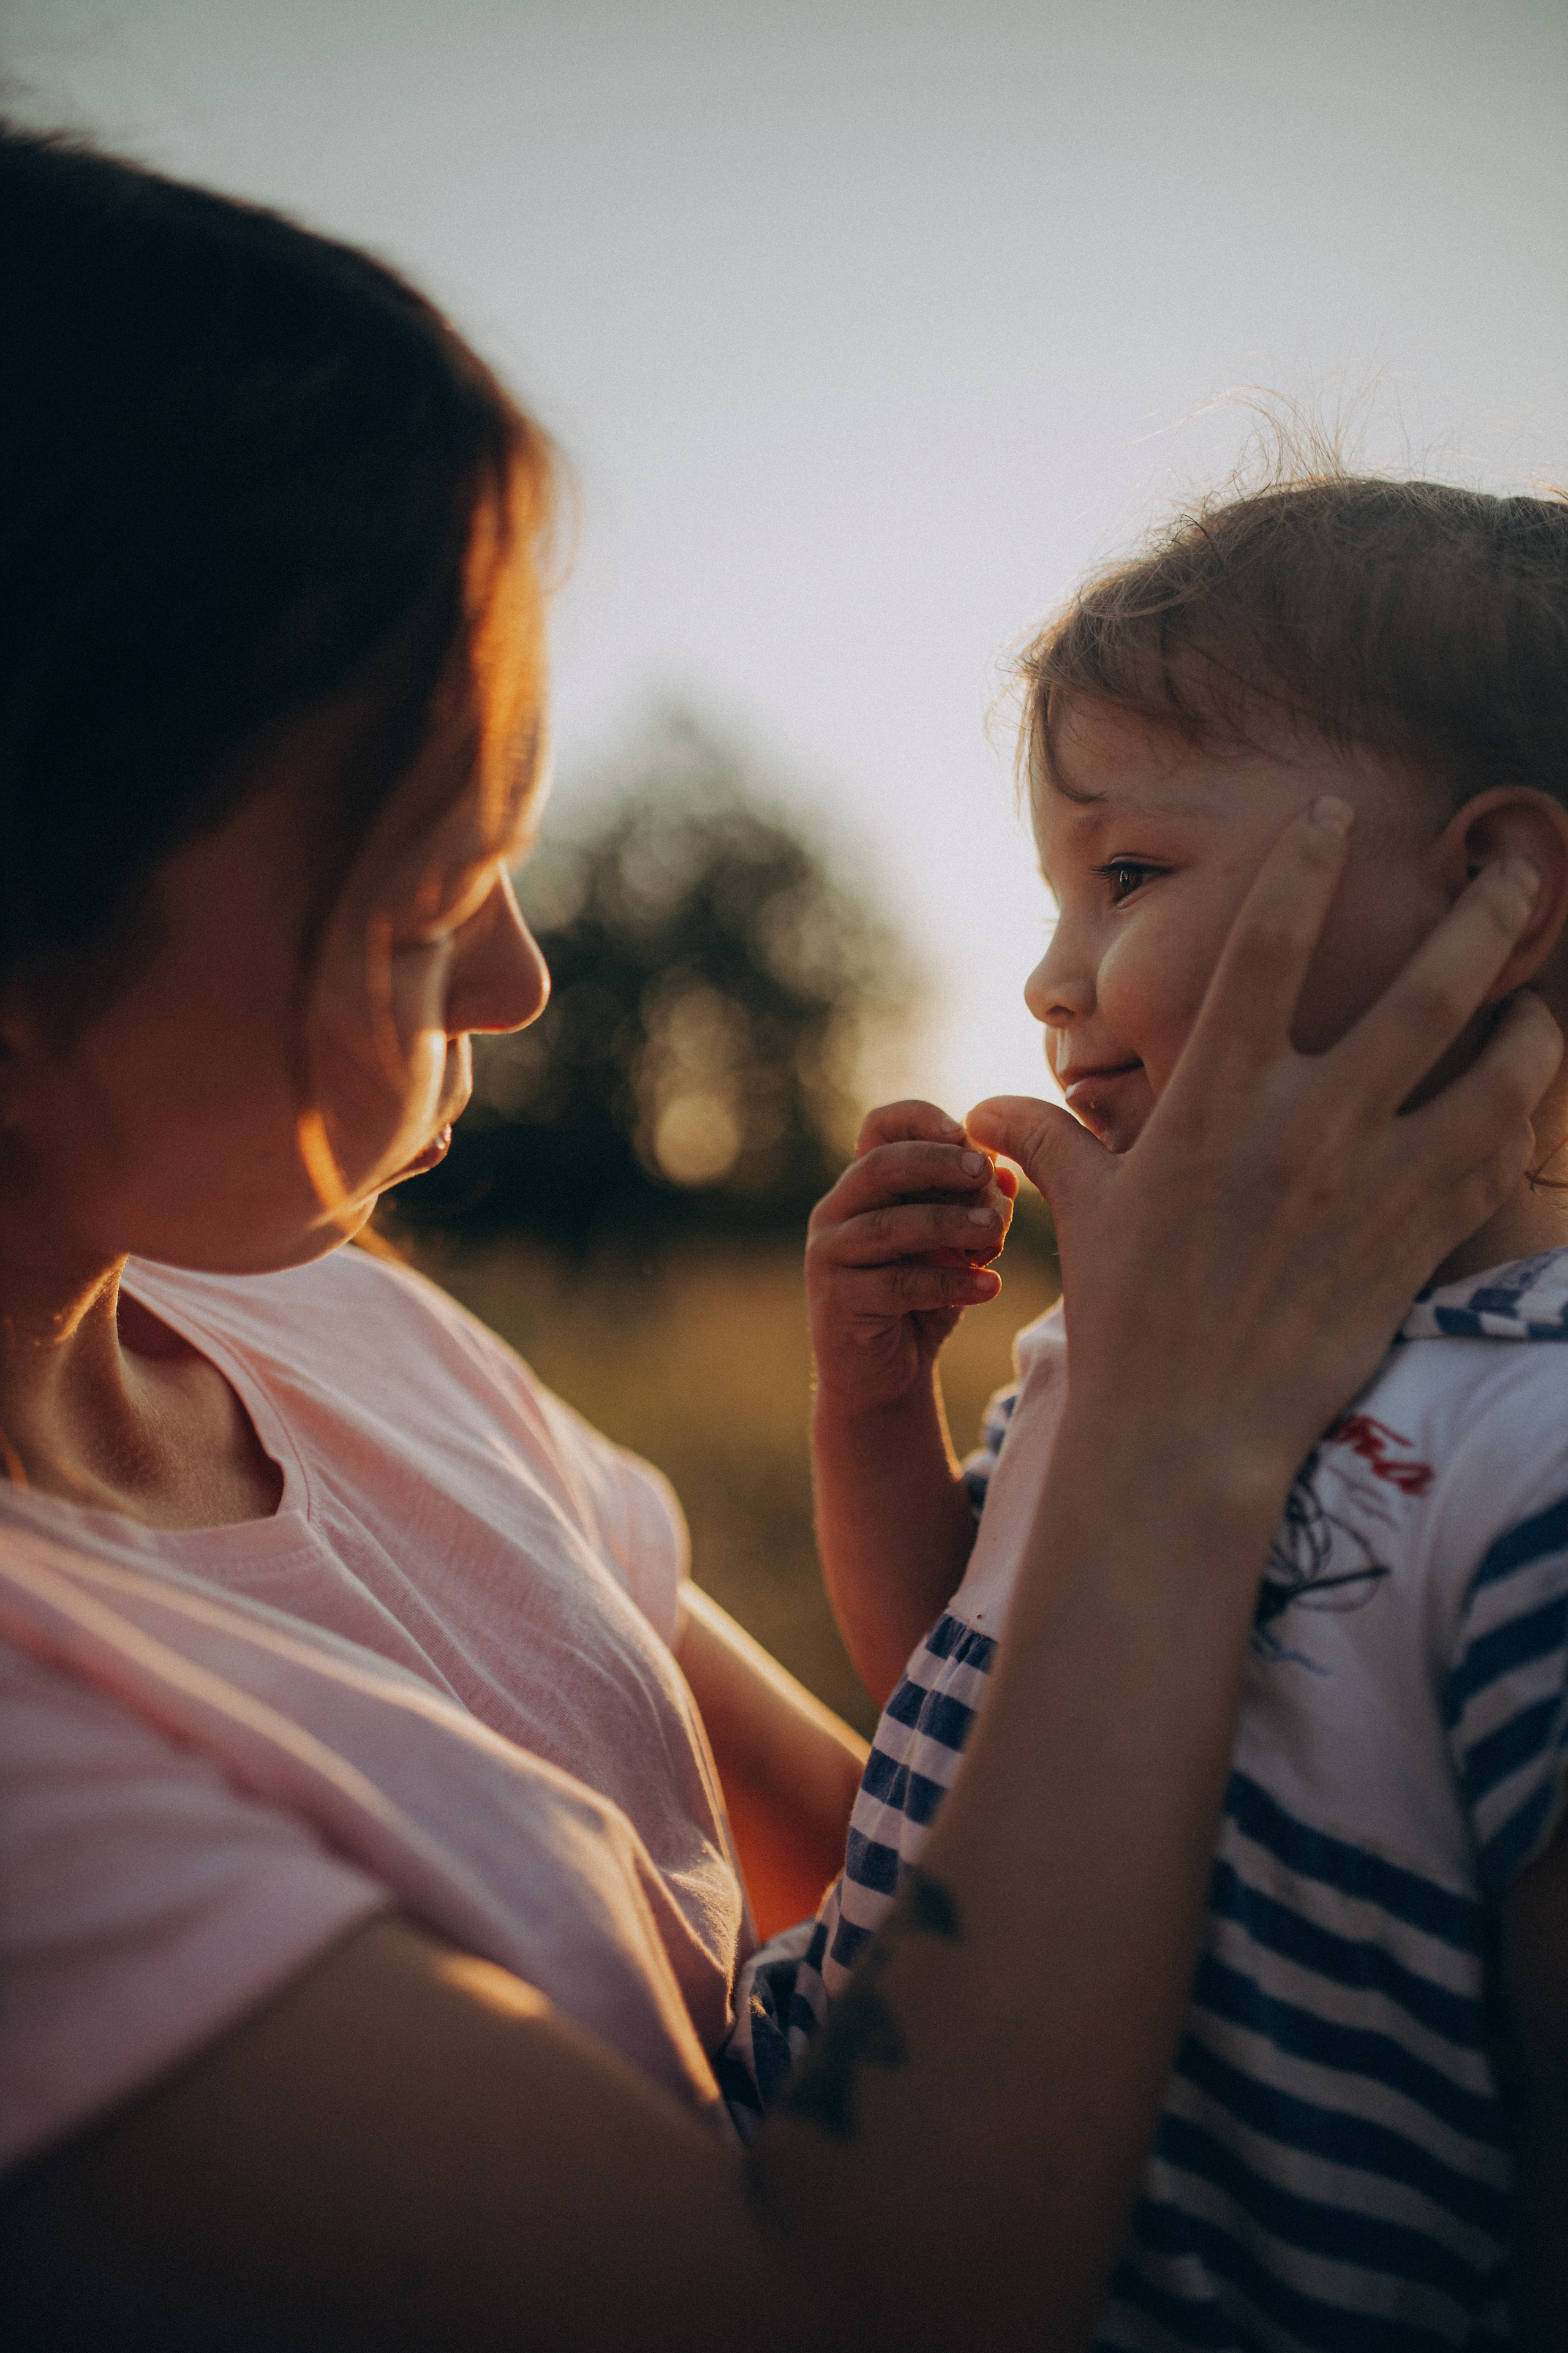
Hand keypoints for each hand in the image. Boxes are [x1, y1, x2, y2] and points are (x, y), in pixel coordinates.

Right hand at [805, 1100, 1016, 1414]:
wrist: (883, 1377)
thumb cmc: (920, 1300)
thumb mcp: (953, 1248)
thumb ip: (973, 1210)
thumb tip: (1011, 1176)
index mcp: (864, 1185)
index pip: (880, 1128)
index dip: (920, 1118)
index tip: (966, 1129)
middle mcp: (836, 1211)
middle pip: (880, 1165)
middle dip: (937, 1163)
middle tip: (986, 1172)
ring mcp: (829, 1256)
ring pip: (888, 1225)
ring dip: (948, 1224)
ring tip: (996, 1230)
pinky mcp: (837, 1301)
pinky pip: (897, 1284)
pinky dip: (949, 1283)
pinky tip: (989, 1287)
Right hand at [968, 803, 1562, 1503]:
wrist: (1187, 1435)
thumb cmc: (1129, 1317)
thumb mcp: (1086, 1214)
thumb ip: (1049, 1142)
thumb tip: (982, 1108)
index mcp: (1215, 1101)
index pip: (1270, 946)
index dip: (1308, 863)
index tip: (1339, 812)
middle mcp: (1306, 1128)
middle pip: (1428, 990)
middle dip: (1484, 912)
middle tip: (1515, 863)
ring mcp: (1373, 1186)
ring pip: (1496, 1072)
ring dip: (1532, 1021)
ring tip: (1540, 995)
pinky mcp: (1415, 1243)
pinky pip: (1493, 1158)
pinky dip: (1517, 1117)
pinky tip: (1523, 1092)